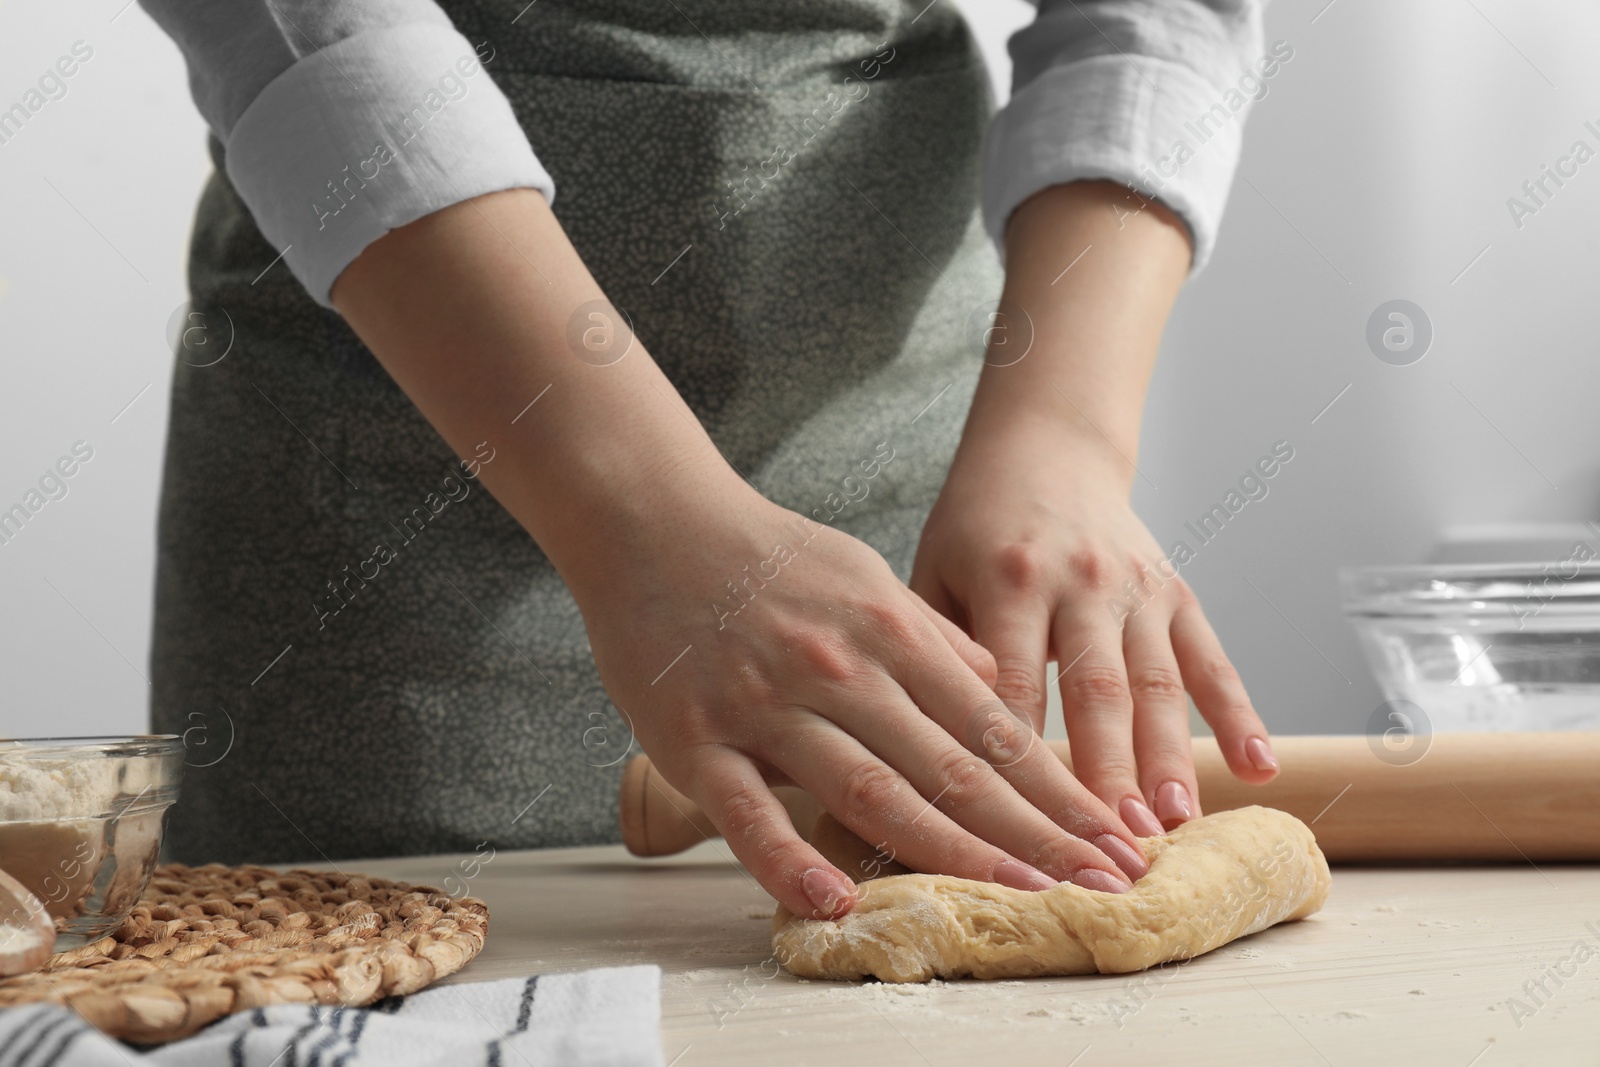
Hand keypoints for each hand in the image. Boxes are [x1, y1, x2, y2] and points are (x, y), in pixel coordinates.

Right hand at [574, 471, 1151, 918]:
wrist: (650, 516)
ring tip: (1023, 896)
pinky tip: (836, 902)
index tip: (1112, 837)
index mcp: (888, 629)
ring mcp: (767, 706)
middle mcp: (841, 669)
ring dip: (954, 851)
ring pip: (872, 791)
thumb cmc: (766, 554)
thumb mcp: (867, 576)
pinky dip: (790, 860)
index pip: (992, 727)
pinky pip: (747, 813)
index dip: (1058, 790)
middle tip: (1106, 884)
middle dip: (1038, 833)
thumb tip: (1000, 693)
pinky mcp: (695, 739)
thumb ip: (932, 639)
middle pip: (953, 768)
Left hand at [910, 418, 1278, 836]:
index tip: (1021, 824)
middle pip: (1097, 689)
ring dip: (1169, 756)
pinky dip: (1240, 715)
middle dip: (1106, 771)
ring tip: (1173, 824)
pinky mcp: (1177, 593)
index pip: (1015, 683)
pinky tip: (1258, 769)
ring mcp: (1136, 588)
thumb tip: (929, 747)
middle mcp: (1081, 582)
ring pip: (1158, 682)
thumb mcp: (934, 570)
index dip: (1021, 757)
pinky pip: (1211, 660)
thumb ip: (937, 650)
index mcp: (1011, 578)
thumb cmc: (974, 527)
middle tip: (1112, 842)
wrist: (1046, 448)